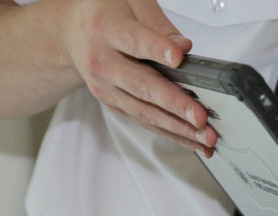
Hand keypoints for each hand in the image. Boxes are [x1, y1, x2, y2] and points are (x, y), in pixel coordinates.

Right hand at [61, 0, 216, 155]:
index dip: (156, 50)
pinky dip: (170, 133)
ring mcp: (105, 88)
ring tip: (205, 136)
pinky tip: (192, 139)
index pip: (134, 41)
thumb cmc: (107, 14)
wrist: (73, 33)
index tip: (177, 58)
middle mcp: (101, 62)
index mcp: (105, 28)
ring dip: (178, 128)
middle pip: (141, 86)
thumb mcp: (132, 2)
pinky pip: (144, 122)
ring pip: (145, 112)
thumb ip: (159, 25)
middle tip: (200, 116)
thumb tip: (183, 48)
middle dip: (174, 104)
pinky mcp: (114, 105)